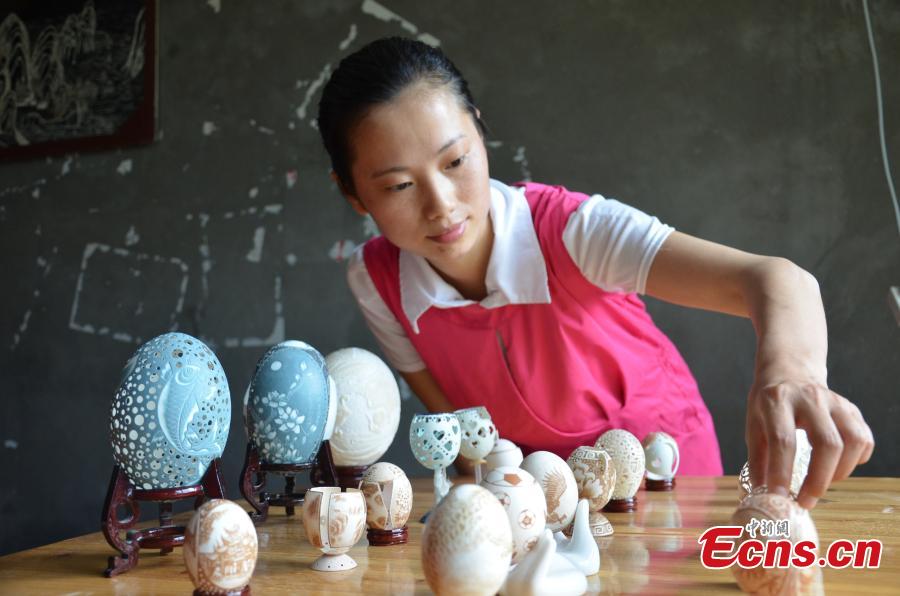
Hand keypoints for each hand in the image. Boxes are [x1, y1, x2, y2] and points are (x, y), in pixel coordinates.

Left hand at [746, 380, 873, 508]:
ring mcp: (835, 402)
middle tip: (806, 500)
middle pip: (827, 443)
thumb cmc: (769, 403)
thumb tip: (762, 494)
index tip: (779, 495)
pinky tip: (838, 466)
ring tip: (823, 483)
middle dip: (819, 480)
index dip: (782, 471)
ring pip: (853, 441)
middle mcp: (809, 398)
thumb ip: (758, 458)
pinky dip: (857, 460)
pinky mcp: (851, 408)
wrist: (790, 373)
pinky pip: (864, 438)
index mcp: (778, 401)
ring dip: (841, 471)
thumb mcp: (753, 424)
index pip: (783, 440)